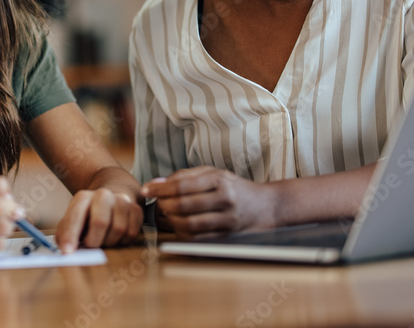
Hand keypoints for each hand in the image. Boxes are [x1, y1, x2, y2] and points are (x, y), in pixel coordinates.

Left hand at [56, 188, 143, 252]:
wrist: (109, 202)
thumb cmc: (87, 218)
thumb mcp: (71, 222)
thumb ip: (65, 235)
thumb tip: (67, 252)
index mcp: (83, 198)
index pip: (75, 217)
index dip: (71, 236)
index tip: (68, 251)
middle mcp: (103, 195)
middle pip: (100, 222)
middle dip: (94, 241)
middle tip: (90, 246)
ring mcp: (121, 201)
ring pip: (119, 229)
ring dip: (109, 242)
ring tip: (103, 240)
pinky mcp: (136, 209)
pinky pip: (132, 232)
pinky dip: (123, 241)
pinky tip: (116, 237)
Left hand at [141, 166, 277, 239]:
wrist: (267, 206)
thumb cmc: (233, 187)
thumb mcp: (213, 174)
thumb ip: (184, 176)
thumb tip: (156, 182)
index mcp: (219, 180)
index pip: (182, 185)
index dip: (160, 188)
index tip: (146, 189)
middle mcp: (225, 199)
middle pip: (183, 205)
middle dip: (163, 205)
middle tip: (157, 203)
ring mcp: (227, 220)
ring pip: (188, 224)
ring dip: (170, 220)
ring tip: (166, 214)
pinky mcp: (227, 237)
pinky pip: (197, 238)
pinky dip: (181, 233)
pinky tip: (176, 226)